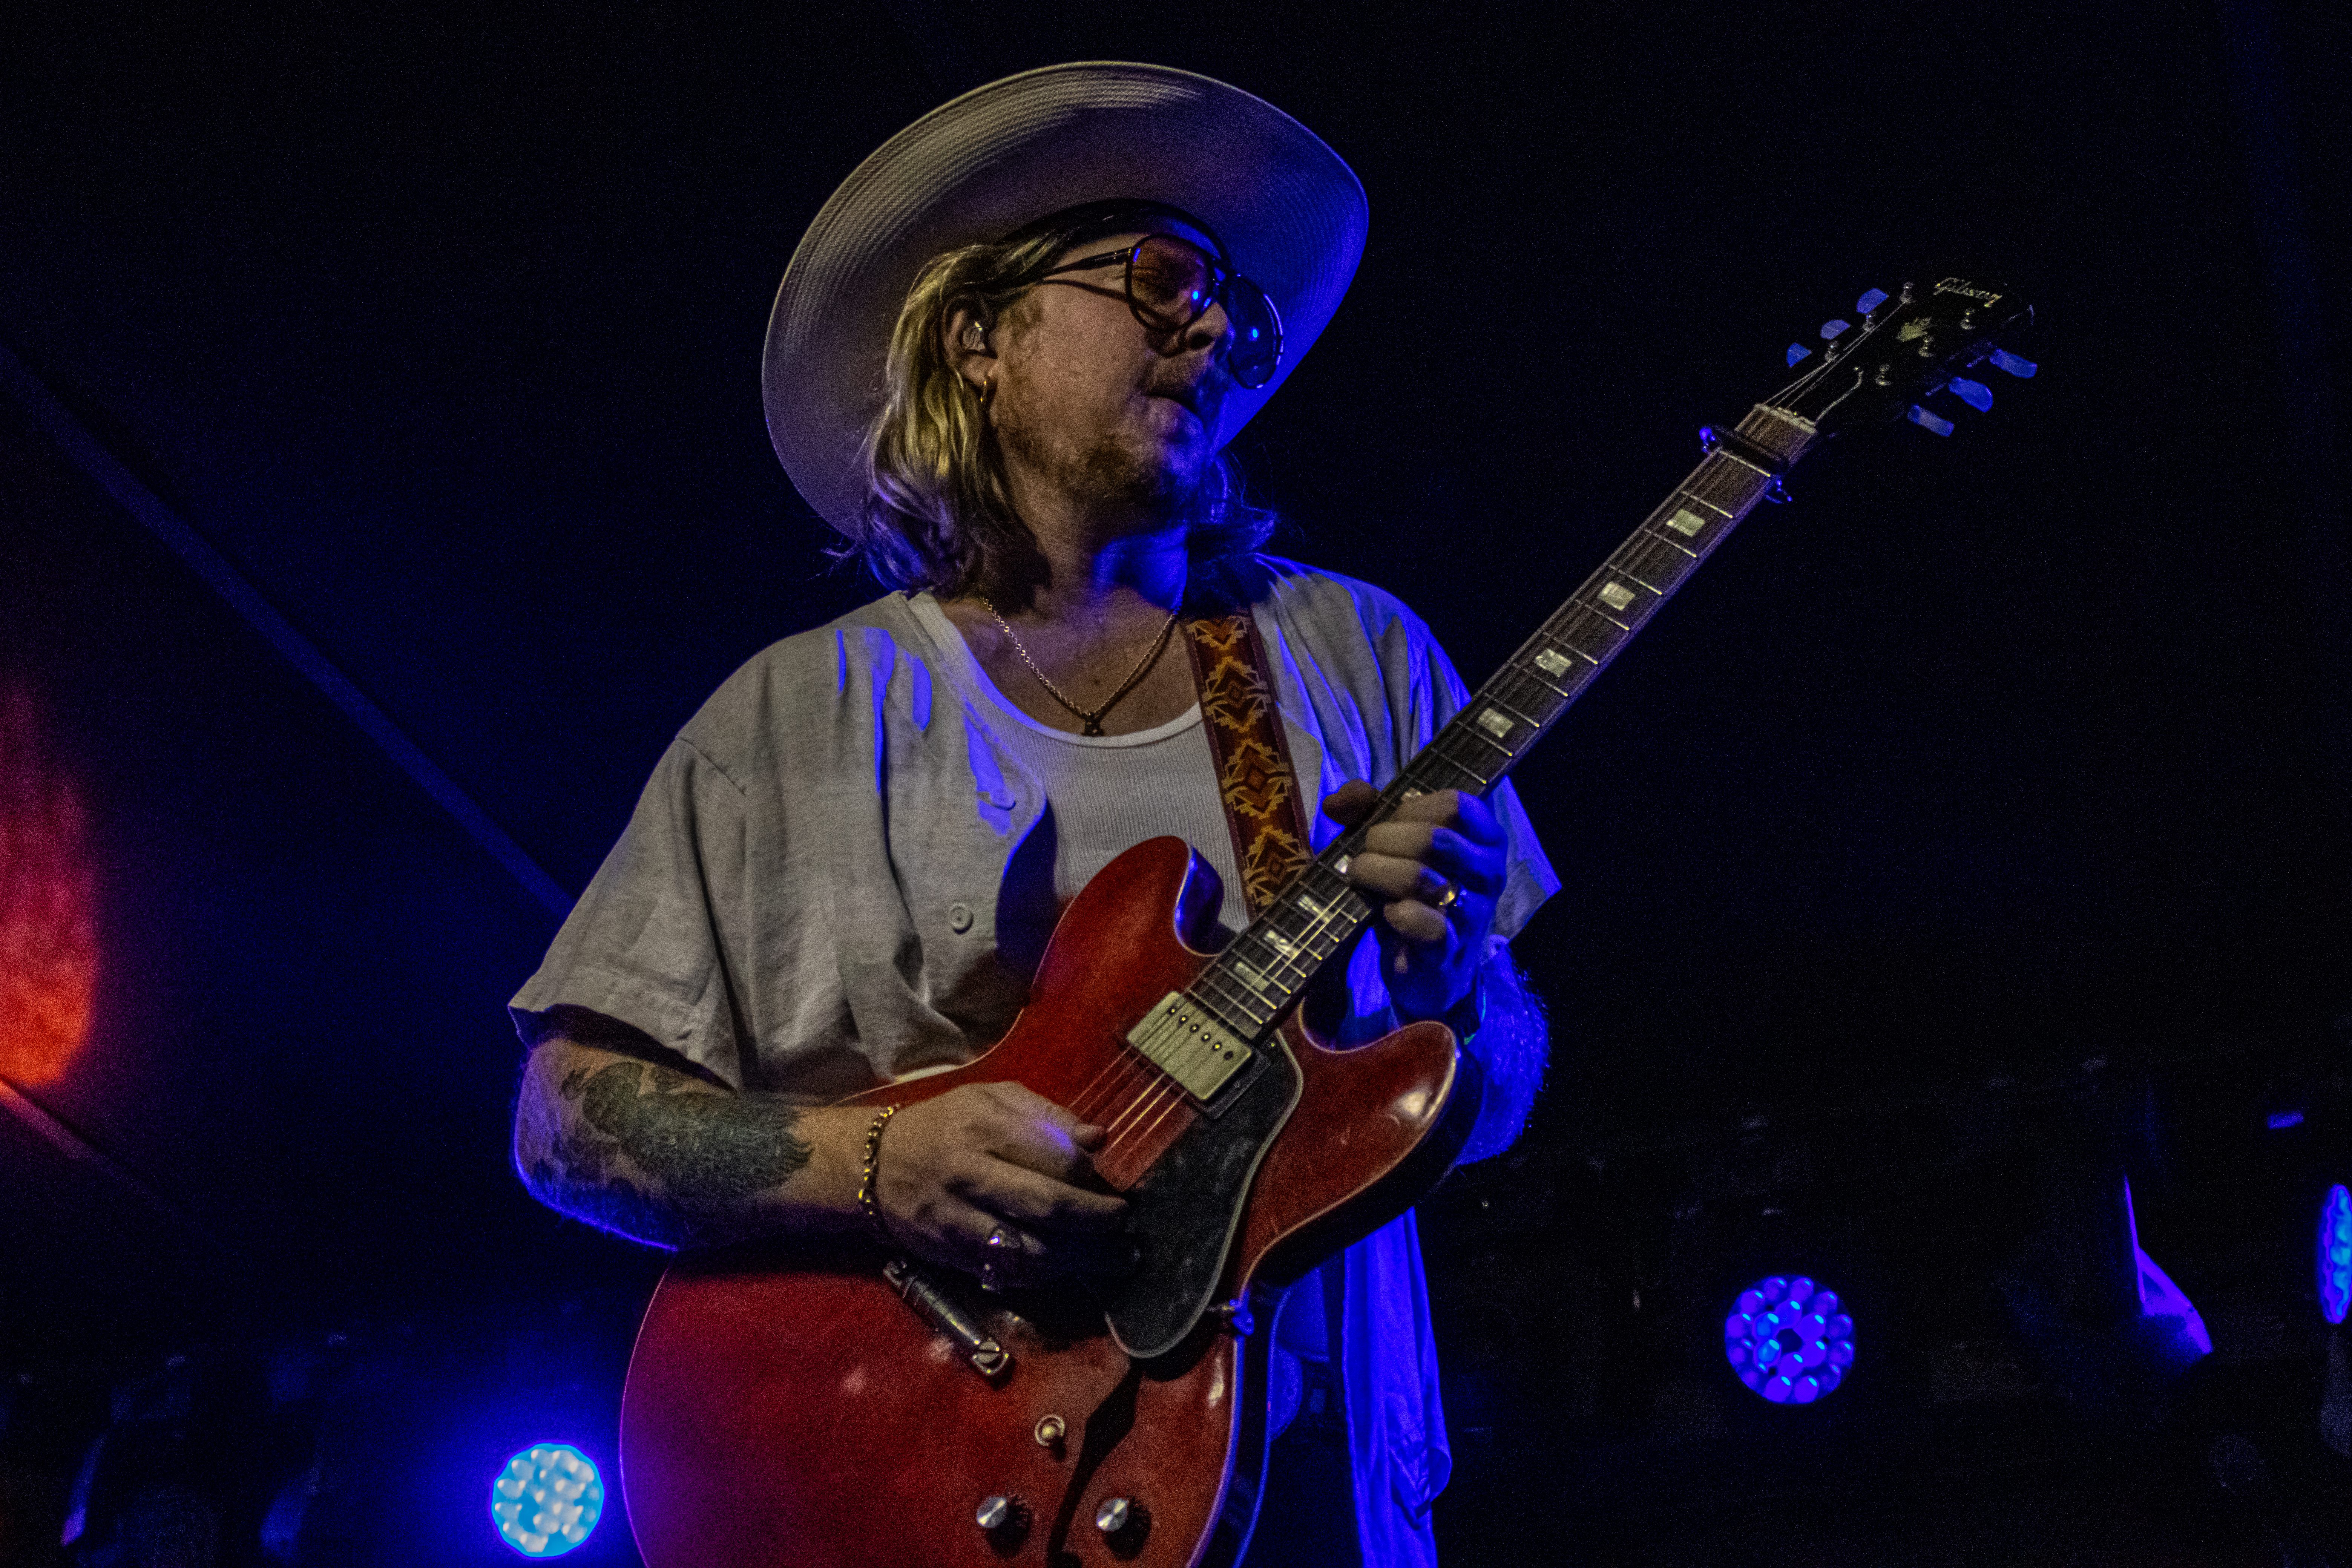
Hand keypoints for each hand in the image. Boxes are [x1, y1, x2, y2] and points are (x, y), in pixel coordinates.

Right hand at [871, 1082, 1131, 1287]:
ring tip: (1116, 1259)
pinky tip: (1071, 1269)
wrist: (876, 1166)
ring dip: (1080, 1259)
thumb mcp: (992, 1100)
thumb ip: (1047, 1115)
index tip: (1116, 1185)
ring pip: (1029, 1249)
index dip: (1092, 1175)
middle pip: (1046, 1205)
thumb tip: (1099, 1138)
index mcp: (984, 1127)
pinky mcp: (951, 1254)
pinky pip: (1007, 1274)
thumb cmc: (947, 1126)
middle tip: (1127, 1228)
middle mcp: (970, 1173)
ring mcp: (958, 1219)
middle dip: (1096, 1221)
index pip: (1055, 1155)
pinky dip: (1045, 1275)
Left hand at [1322, 780, 1504, 1023]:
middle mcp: (1490, 872)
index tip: (1388, 826)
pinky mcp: (1450, 949)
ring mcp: (1474, 912)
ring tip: (1364, 880)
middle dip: (1382, 842)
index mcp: (1486, 839)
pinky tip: (1388, 914)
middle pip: (1432, 837)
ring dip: (1375, 874)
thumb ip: (1367, 810)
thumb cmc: (1413, 893)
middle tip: (1365, 858)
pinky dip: (1394, 913)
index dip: (1409, 809)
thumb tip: (1336, 802)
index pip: (1454, 804)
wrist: (1427, 967)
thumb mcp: (1395, 843)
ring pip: (1420, 877)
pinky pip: (1421, 923)